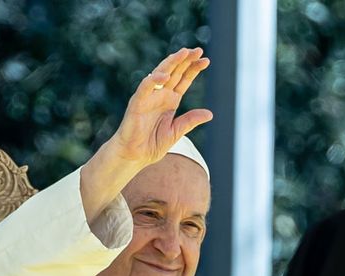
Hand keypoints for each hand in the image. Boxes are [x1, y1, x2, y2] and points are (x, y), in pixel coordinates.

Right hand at [105, 48, 211, 168]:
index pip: (184, 79)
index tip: (206, 60)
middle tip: (198, 50)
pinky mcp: (137, 102)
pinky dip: (154, 80)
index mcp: (170, 100)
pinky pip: (145, 87)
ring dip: (172, 62)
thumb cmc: (152, 145)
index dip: (194, 69)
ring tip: (184, 53)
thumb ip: (190, 121)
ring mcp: (149, 97)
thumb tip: (209, 114)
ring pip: (161, 73)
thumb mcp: (176, 132)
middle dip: (186, 60)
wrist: (134, 156)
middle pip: (175, 72)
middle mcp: (160, 95)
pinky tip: (165, 76)